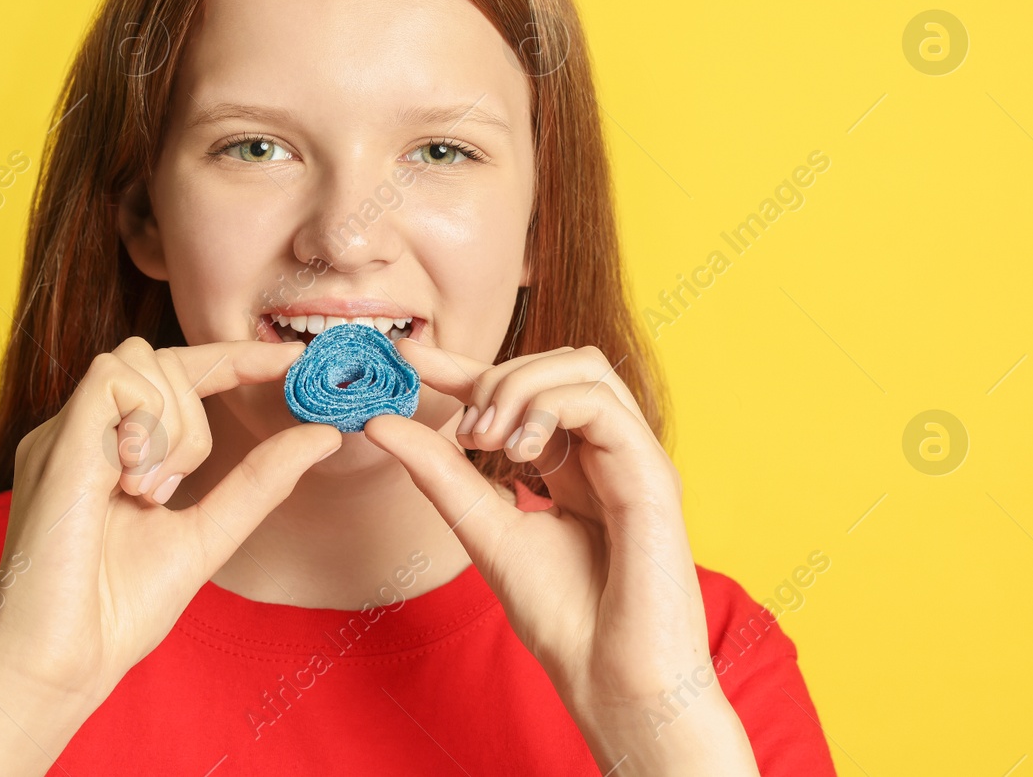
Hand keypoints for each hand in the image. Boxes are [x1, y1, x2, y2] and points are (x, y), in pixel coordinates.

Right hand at [0, 336, 339, 717]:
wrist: (62, 663)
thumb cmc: (119, 610)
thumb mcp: (209, 531)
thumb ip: (260, 481)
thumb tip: (324, 435)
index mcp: (114, 451)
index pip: (178, 374)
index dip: (235, 358)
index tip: (291, 362)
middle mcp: (85, 433)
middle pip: (163, 359)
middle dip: (194, 416)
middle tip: (171, 491)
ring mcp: (65, 434)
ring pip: (139, 359)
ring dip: (170, 425)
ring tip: (145, 495)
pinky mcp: (54, 442)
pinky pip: (112, 378)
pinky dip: (143, 424)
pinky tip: (129, 484)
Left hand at [363, 340, 758, 771]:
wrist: (611, 679)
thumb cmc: (562, 619)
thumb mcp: (483, 528)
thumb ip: (440, 473)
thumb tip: (380, 422)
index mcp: (572, 465)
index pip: (519, 392)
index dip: (463, 365)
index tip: (404, 352)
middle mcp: (606, 452)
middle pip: (556, 362)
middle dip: (495, 375)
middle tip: (464, 430)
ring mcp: (632, 457)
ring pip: (582, 366)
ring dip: (521, 385)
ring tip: (489, 437)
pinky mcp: (652, 471)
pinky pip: (600, 401)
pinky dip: (549, 407)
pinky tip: (520, 448)